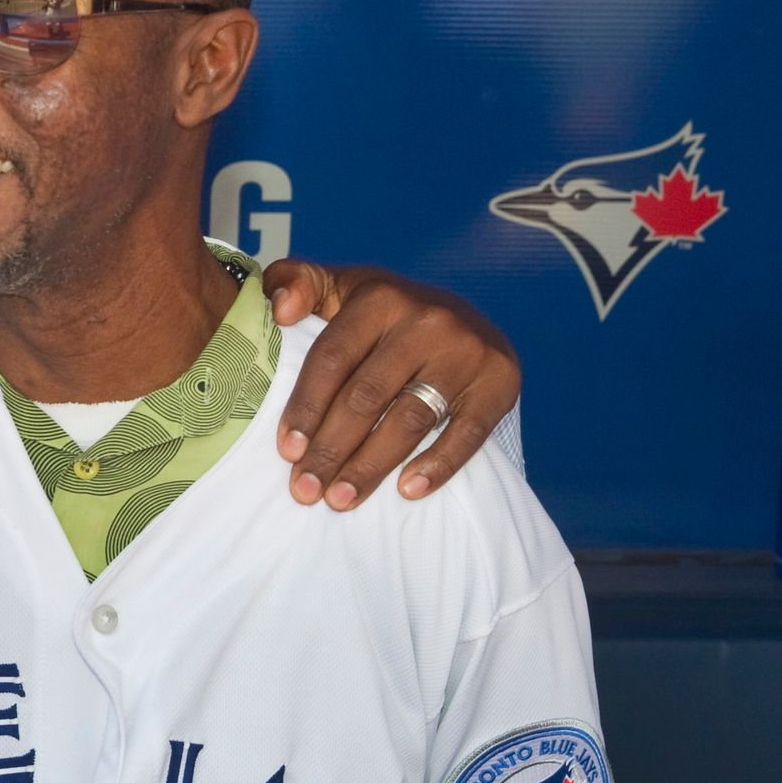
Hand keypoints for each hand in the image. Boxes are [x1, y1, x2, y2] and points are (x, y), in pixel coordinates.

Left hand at [263, 259, 520, 509]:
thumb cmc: (379, 312)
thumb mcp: (335, 286)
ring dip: (371, 466)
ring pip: (410, 420)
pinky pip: (468, 432)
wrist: (459, 312)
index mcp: (379, 298)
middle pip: (367, 396)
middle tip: (306, 490)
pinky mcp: (500, 380)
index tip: (287, 451)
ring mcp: (467, 351)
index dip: (307, 407)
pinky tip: (407, 491)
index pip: (332, 359)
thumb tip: (281, 309)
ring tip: (341, 499)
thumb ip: (294, 283)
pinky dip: (438, 465)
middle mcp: (426, 321)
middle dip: (331, 449)